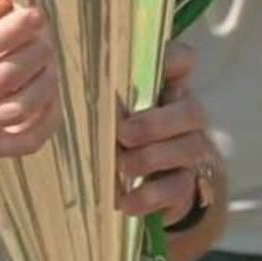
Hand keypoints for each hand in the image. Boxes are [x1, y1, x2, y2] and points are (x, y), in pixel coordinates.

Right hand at [0, 0, 61, 171]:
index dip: (12, 30)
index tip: (34, 15)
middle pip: (3, 76)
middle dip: (34, 53)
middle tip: (46, 36)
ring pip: (16, 108)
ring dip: (42, 84)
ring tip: (50, 63)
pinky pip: (18, 143)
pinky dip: (42, 123)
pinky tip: (49, 101)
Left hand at [116, 42, 218, 221]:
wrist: (143, 183)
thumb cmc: (118, 132)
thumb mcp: (110, 109)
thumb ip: (104, 93)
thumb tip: (69, 76)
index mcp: (166, 86)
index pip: (184, 60)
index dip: (174, 59)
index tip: (151, 67)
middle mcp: (187, 114)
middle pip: (192, 111)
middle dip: (156, 123)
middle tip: (123, 134)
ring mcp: (191, 150)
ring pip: (190, 148)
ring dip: (151, 157)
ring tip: (121, 165)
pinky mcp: (187, 185)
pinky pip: (178, 188)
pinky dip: (149, 195)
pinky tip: (125, 201)